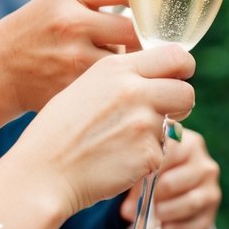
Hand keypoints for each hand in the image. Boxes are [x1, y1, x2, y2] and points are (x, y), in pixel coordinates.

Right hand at [0, 0, 144, 116]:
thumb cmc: (36, 29)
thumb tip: (152, 3)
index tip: (149, 11)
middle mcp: (70, 23)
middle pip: (134, 29)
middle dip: (147, 39)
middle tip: (151, 45)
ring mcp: (72, 59)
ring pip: (128, 60)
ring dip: (134, 64)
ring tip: (129, 65)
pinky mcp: (74, 90)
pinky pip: (112, 85)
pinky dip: (117, 85)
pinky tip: (110, 84)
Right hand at [8, 45, 195, 220]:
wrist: (42, 172)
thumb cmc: (57, 131)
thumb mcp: (85, 86)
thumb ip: (123, 77)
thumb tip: (156, 75)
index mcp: (117, 68)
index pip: (175, 55)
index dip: (182, 68)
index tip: (177, 78)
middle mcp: (134, 90)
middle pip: (186, 90)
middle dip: (180, 103)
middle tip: (166, 112)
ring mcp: (143, 122)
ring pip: (175, 124)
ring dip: (159, 132)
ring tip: (126, 140)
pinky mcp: (148, 153)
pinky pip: (162, 152)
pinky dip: (146, 158)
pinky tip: (118, 160)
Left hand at [120, 127, 220, 228]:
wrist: (175, 186)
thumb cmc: (157, 169)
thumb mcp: (147, 165)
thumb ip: (136, 178)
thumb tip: (129, 210)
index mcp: (188, 144)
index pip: (166, 155)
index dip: (146, 172)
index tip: (132, 183)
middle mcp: (204, 164)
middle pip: (171, 184)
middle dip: (152, 197)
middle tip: (141, 203)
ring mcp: (211, 188)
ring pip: (188, 204)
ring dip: (165, 213)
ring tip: (153, 215)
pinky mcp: (212, 212)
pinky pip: (195, 226)